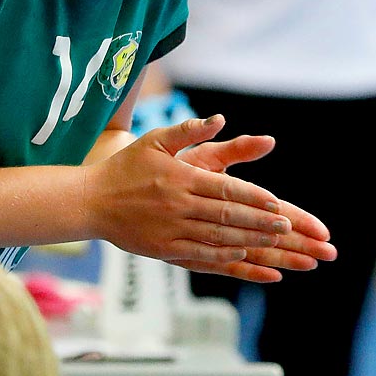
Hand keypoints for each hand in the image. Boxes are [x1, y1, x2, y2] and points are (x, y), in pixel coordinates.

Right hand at [85, 115, 334, 283]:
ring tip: (272, 242)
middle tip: (285, 226)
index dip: (253, 197)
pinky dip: (222, 256)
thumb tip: (220, 119)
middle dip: (259, 222)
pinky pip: (199, 254)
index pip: (225, 189)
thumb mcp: (155, 140)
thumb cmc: (126, 167)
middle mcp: (178, 204)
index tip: (276, 203)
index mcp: (180, 177)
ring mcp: (171, 229)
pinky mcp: (163, 248)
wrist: (91, 201)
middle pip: (227, 216)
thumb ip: (189, 131)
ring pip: (217, 237)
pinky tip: (242, 254)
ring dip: (248, 240)